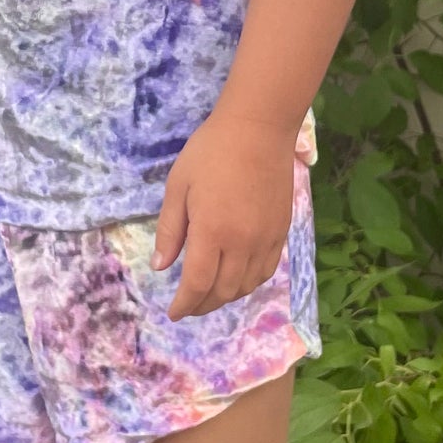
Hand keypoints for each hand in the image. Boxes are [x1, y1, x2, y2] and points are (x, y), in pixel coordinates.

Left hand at [151, 113, 296, 319]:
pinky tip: (237, 278)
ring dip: (226, 297)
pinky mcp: (281, 231)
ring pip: (247, 285)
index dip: (184, 304)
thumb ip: (170, 230)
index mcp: (211, 231)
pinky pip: (267, 270)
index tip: (173, 313)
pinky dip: (250, 282)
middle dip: (203, 305)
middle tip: (188, 306)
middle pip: (223, 291)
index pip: (197, 284)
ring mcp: (266, 238)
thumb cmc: (211, 152)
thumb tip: (160, 267)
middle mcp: (242, 242)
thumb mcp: (178, 186)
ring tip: (210, 295)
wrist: (258, 129)